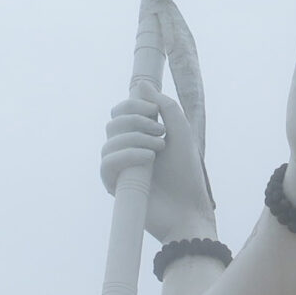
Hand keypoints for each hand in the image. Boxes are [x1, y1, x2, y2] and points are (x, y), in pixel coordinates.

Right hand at [101, 83, 209, 242]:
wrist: (188, 208)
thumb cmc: (187, 174)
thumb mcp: (181, 133)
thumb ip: (165, 107)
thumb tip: (141, 86)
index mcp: (139, 136)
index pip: (121, 111)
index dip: (133, 105)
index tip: (156, 113)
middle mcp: (126, 150)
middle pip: (113, 123)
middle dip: (137, 121)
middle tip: (161, 134)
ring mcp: (119, 168)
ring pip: (110, 142)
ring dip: (136, 139)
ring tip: (159, 148)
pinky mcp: (115, 186)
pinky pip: (107, 163)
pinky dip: (127, 155)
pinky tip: (148, 158)